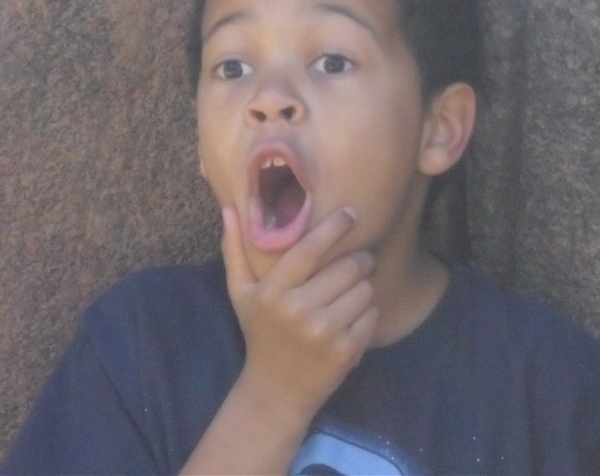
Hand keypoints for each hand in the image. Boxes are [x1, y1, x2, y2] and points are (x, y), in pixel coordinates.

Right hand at [221, 205, 379, 420]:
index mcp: (273, 291)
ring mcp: (323, 332)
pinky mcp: (345, 351)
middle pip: (347, 267)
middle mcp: (298, 310)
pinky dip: (368, 313)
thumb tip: (228, 209)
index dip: (334, 227)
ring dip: (364, 287)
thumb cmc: (260, 334)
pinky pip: (372, 315)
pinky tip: (353, 318)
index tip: (351, 214)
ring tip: (351, 293)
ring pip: (364, 290)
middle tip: (361, 260)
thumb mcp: (241, 294)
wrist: (276, 391)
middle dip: (360, 260)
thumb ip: (235, 251)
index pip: (310, 249)